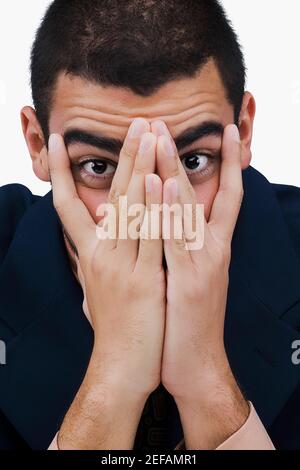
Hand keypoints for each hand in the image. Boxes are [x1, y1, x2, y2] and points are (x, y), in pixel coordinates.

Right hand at [48, 119, 165, 448]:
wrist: (120, 365)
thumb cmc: (111, 326)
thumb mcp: (94, 288)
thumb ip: (91, 260)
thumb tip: (85, 241)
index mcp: (88, 255)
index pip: (67, 205)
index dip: (58, 172)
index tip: (56, 142)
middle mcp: (100, 254)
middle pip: (110, 196)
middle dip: (123, 156)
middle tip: (135, 123)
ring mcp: (121, 265)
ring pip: (130, 209)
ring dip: (139, 168)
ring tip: (148, 134)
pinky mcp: (143, 280)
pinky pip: (149, 237)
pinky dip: (153, 208)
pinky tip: (158, 180)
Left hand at [152, 121, 248, 448]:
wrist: (194, 362)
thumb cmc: (187, 320)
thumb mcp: (190, 277)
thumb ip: (185, 250)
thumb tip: (170, 226)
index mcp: (215, 247)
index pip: (228, 196)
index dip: (230, 163)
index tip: (228, 131)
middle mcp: (213, 248)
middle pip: (199, 193)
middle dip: (181, 156)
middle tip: (165, 123)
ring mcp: (202, 262)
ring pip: (186, 208)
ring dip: (172, 169)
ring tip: (159, 136)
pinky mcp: (188, 278)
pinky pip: (175, 237)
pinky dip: (167, 207)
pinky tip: (158, 181)